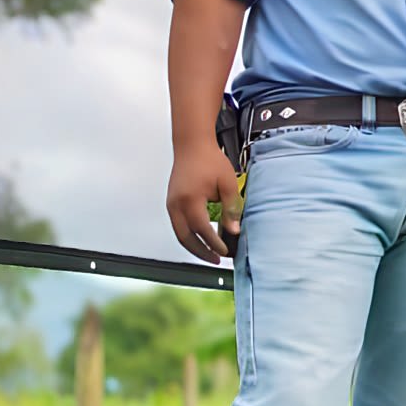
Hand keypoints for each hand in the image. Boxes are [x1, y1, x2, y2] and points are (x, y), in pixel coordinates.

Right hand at [166, 140, 238, 263]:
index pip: (202, 229)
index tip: (226, 251)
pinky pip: (177, 226)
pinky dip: (188, 236)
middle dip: (201, 252)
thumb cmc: (210, 161)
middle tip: (217, 259)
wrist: (192, 146)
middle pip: (186, 238)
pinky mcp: (171, 203)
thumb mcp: (228, 184)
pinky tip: (201, 240)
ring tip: (210, 254)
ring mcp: (171, 204)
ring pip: (179, 234)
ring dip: (193, 247)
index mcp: (190, 200)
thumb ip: (231, 208)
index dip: (214, 243)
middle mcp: (176, 205)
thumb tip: (234, 231)